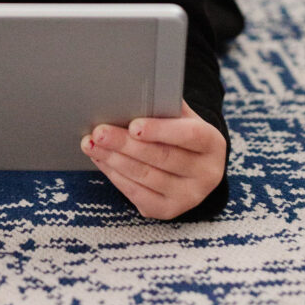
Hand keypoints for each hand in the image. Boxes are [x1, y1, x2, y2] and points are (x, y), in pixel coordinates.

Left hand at [80, 101, 225, 219]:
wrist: (191, 166)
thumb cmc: (179, 133)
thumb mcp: (181, 117)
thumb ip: (164, 106)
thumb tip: (131, 95)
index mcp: (213, 144)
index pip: (190, 136)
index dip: (161, 130)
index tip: (133, 125)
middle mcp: (207, 174)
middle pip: (163, 158)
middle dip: (126, 144)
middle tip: (99, 132)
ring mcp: (189, 197)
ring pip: (146, 177)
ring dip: (114, 159)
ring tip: (91, 144)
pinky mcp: (168, 210)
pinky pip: (137, 194)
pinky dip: (115, 176)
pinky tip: (101, 160)